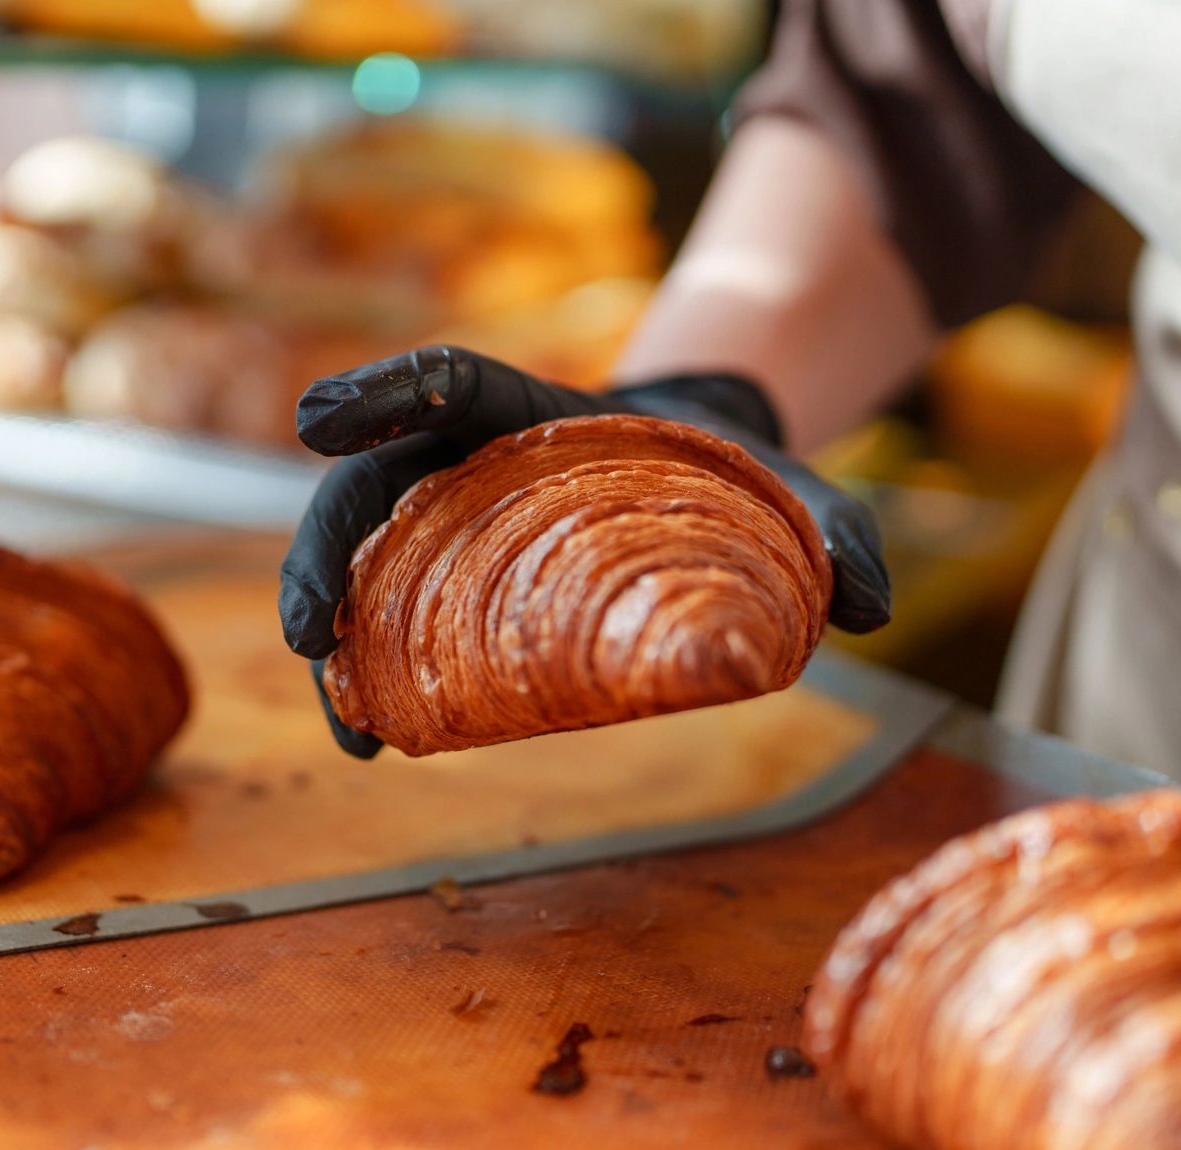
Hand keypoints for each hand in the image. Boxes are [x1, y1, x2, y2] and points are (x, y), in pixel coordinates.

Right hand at [278, 346, 891, 757]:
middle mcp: (470, 457)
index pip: (450, 378)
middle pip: (371, 486)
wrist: (702, 490)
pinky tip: (370, 739)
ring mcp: (449, 518)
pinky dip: (366, 675)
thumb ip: (839, 531)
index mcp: (536, 406)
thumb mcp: (791, 497)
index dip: (383, 389)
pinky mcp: (448, 579)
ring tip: (344, 722)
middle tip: (308, 636)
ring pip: (359, 559)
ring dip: (328, 631)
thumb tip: (872, 604)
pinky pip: (385, 617)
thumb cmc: (730, 483)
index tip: (315, 422)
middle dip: (321, 552)